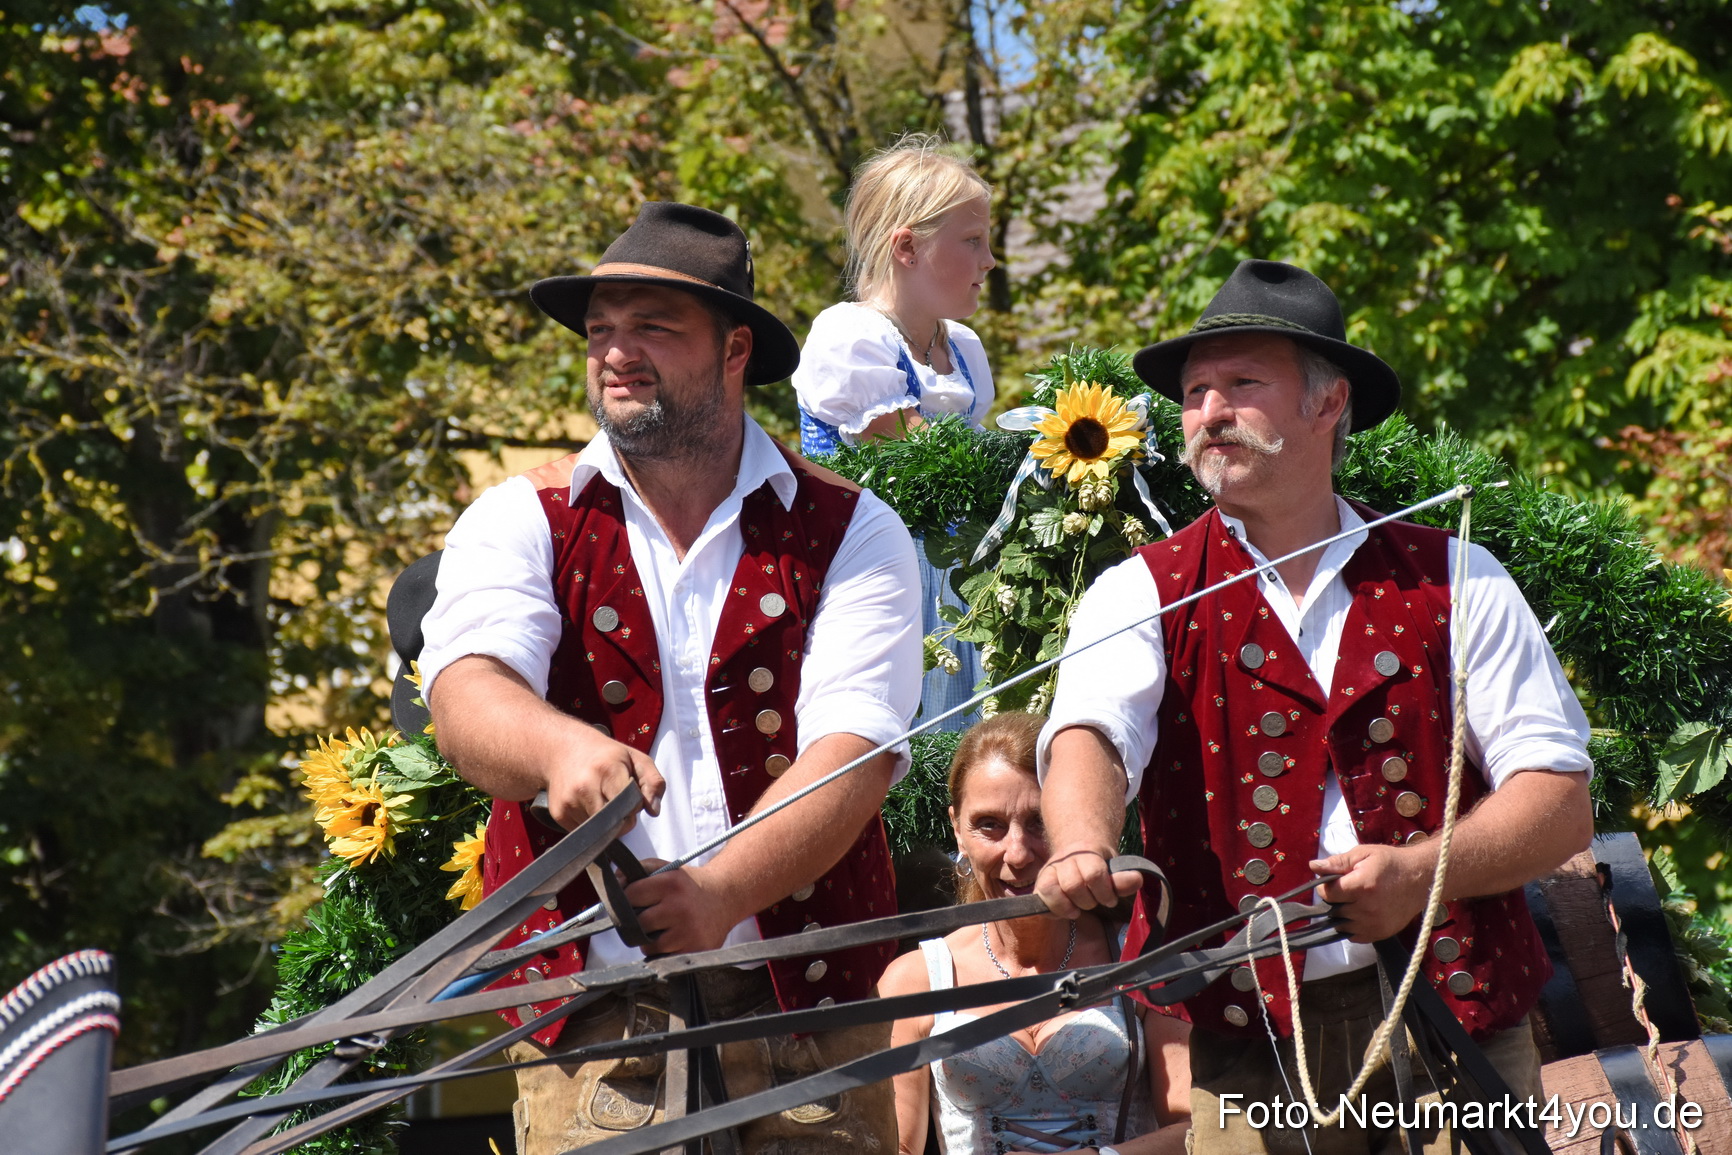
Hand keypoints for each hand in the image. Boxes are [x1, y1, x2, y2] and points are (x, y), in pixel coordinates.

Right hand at [542, 725, 665, 829]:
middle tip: (620, 805)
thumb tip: (654, 811)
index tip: (632, 797)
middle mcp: (585, 787)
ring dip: (607, 825)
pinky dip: (591, 826)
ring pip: (599, 832)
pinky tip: (588, 805)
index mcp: (607, 770)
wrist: (563, 749)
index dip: (635, 806)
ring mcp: (569, 802)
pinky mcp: (559, 814)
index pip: (629, 806)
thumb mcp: (636, 759)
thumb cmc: (605, 756)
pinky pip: (584, 833)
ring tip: (603, 801)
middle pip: (614, 824)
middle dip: (623, 821)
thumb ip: (654, 783)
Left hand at [623, 863, 740, 955]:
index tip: (632, 902)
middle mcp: (679, 907)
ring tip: (662, 930)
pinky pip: (664, 958)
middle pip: (637, 923)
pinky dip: (664, 952)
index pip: (630, 895)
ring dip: (650, 941)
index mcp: (670, 883)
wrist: (725, 898)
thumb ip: (640, 868)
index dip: (627, 899)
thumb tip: (616, 879)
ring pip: (649, 945)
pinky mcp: (694, 949)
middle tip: (647, 918)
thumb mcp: (668, 868)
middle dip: (638, 922)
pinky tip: (674, 940)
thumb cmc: (689, 886)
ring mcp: (687, 931)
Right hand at [1034, 847, 1141, 919]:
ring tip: (1079, 907)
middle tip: (1094, 901)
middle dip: (1088, 900)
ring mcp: (1048, 870)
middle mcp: (1063, 859)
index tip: (1111, 899)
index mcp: (1085, 851)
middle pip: (1073, 885)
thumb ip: (1122, 878)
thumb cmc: (1099, 865)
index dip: (1105, 892)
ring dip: (1070, 906)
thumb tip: (1137, 879)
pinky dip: (1057, 910)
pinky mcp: (1039, 885)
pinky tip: (1069, 910)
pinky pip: (1042, 900)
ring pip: (1052, 891)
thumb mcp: (1114, 869)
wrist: (1077, 853)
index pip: (1093, 874)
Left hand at [1309, 843, 1434, 942]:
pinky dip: (1352, 926)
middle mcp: (1368, 908)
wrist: (1421, 879)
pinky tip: (1361, 913)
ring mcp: (1375, 924)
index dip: (1326, 887)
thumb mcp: (1364, 854)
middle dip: (1335, 900)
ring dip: (1342, 914)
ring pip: (1342, 924)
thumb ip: (1337, 862)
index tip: (1333, 882)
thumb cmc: (1391, 863)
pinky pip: (1354, 936)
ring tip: (1354, 901)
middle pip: (1334, 910)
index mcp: (1362, 886)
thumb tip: (1313, 866)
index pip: (1328, 894)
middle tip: (1346, 890)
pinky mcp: (1381, 934)